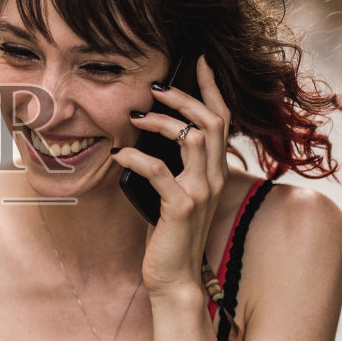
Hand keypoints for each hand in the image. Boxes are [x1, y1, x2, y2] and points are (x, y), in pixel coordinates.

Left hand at [110, 56, 230, 295]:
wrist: (174, 278)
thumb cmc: (169, 234)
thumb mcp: (173, 192)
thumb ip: (171, 165)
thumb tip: (145, 131)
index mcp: (214, 171)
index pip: (222, 120)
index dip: (211, 88)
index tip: (198, 62)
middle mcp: (214, 177)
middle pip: (211, 121)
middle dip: (184, 97)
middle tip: (156, 86)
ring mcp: (200, 192)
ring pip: (192, 138)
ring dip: (162, 122)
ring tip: (136, 117)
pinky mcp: (181, 207)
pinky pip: (159, 170)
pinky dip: (137, 157)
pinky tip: (119, 154)